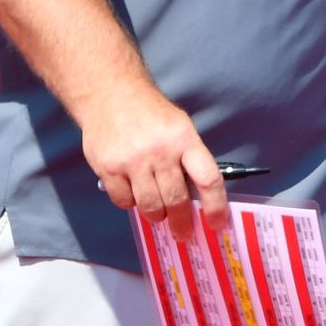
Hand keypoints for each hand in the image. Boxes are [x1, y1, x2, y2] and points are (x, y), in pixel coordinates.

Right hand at [78, 81, 225, 241]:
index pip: (208, 179)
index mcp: (184, 138)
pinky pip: (124, 202)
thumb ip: (188, 158)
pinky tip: (133, 193)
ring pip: (151, 206)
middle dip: (183, 222)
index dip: (215, 206)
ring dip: (157, 215)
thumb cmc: (149, 113)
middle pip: (177, 200)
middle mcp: (160, 151)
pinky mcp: (109, 168)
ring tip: (158, 212)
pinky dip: (130, 203)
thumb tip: (200, 197)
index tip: (217, 223)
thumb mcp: (178, 126)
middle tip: (184, 232)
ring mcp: (132, 161)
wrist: (110, 93)